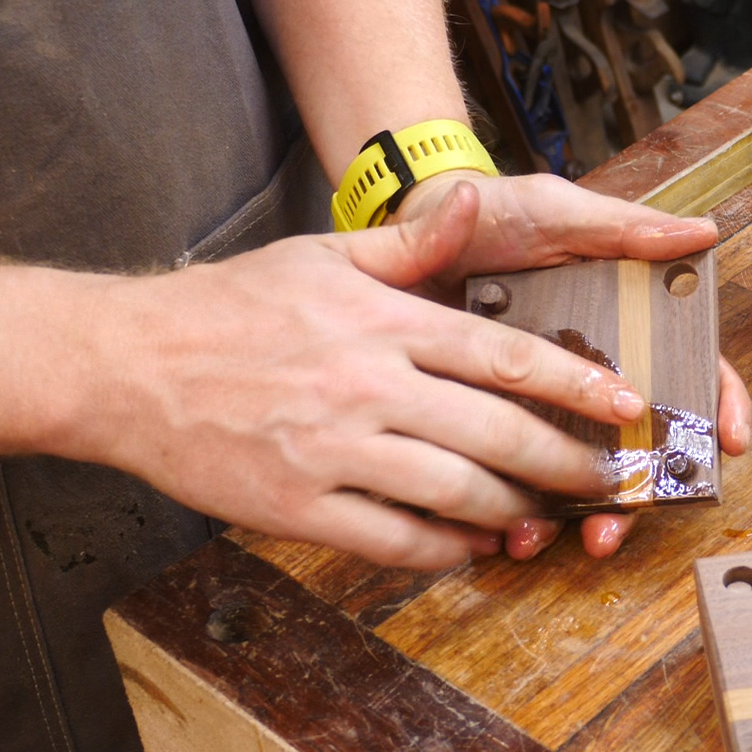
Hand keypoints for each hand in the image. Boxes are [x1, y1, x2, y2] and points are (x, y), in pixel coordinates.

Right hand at [77, 182, 650, 568]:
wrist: (125, 364)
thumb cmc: (229, 307)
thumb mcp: (323, 256)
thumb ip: (413, 243)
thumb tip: (476, 201)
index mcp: (385, 323)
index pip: (506, 354)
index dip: (576, 384)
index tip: (626, 405)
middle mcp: (369, 386)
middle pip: (498, 433)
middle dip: (567, 462)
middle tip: (607, 478)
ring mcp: (334, 450)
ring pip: (456, 493)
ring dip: (515, 513)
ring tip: (546, 518)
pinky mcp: (298, 505)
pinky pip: (394, 540)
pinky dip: (445, 550)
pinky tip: (472, 547)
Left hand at [390, 172, 751, 559]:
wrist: (404, 232)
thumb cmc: (490, 217)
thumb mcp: (557, 211)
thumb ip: (623, 228)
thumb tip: (703, 232)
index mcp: (627, 324)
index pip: (692, 371)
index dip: (719, 407)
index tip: (729, 440)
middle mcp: (593, 374)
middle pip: (644, 444)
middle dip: (644, 491)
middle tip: (627, 516)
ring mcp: (545, 406)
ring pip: (583, 474)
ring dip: (583, 514)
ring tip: (569, 535)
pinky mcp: (492, 426)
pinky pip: (515, 480)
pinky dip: (518, 513)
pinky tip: (509, 531)